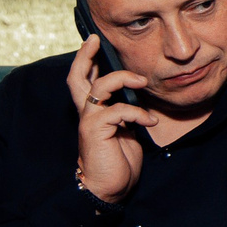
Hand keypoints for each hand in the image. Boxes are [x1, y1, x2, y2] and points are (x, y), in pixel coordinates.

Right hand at [66, 37, 153, 203]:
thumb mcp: (125, 128)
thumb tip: (138, 91)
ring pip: (98, 87)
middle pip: (76, 77)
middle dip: (84, 56)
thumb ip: (125, 109)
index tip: (94, 40)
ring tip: (142, 82)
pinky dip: (137, 112)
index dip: (86, 59)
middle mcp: (87, 112)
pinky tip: (150, 121)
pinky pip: (117, 110)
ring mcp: (89, 121)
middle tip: (95, 39)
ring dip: (122, 79)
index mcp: (94, 110)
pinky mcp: (95, 131)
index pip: (85, 79)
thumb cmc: (118, 158)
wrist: (109, 188)